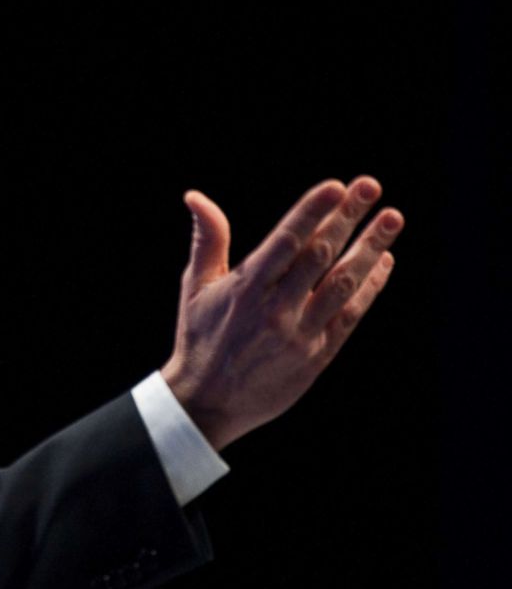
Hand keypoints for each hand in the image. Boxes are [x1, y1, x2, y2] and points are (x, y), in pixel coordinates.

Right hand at [160, 176, 403, 449]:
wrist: (207, 403)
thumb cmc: (199, 338)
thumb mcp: (196, 287)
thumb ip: (207, 239)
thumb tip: (195, 196)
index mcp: (245, 288)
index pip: (285, 241)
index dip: (312, 212)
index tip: (337, 186)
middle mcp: (274, 309)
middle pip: (320, 256)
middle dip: (347, 218)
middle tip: (371, 185)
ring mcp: (299, 334)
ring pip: (343, 283)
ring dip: (371, 248)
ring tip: (392, 217)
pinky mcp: (316, 357)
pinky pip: (350, 316)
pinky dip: (369, 287)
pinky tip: (384, 262)